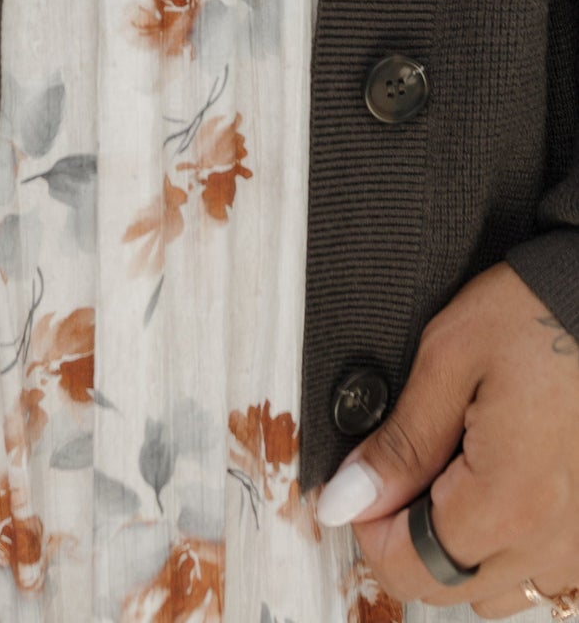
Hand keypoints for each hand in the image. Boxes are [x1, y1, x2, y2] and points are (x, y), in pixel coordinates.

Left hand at [314, 261, 578, 614]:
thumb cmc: (540, 310)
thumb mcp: (449, 357)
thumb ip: (399, 442)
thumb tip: (344, 501)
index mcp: (509, 502)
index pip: (407, 568)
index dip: (369, 521)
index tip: (368, 473)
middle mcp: (556, 542)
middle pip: (449, 586)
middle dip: (410, 535)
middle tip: (414, 459)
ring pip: (496, 589)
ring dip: (465, 545)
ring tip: (465, 464)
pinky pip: (544, 573)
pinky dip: (514, 544)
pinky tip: (508, 480)